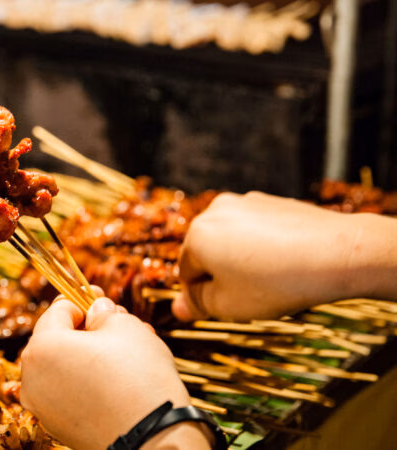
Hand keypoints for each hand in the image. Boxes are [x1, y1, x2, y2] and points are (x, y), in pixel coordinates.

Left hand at [20, 292, 209, 449]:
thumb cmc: (138, 377)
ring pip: (64, 367)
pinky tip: (116, 377)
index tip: (100, 296)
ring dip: (89, 354)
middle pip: (57, 339)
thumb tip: (96, 312)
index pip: (58, 310)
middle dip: (87, 328)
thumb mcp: (125, 326)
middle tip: (117, 323)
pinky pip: (69, 392)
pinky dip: (87, 380)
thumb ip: (103, 313)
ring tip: (124, 350)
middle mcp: (32, 379)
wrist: (154, 437)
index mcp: (41, 348)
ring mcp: (43, 406)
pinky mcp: (58, 426)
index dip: (82, 299)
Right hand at [174, 191, 396, 321]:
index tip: (227, 306)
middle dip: (221, 274)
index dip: (203, 296)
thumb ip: (196, 305)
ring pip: (231, 240)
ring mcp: (245, 202)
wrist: (339, 253)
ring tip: (271, 280)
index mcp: (197, 236)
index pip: (185, 273)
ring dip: (242, 260)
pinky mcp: (271, 202)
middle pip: (206, 252)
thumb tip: (177, 308)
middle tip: (250, 295)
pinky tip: (285, 263)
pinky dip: (263, 247)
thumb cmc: (278, 282)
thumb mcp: (229, 305)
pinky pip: (256, 230)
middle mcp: (215, 211)